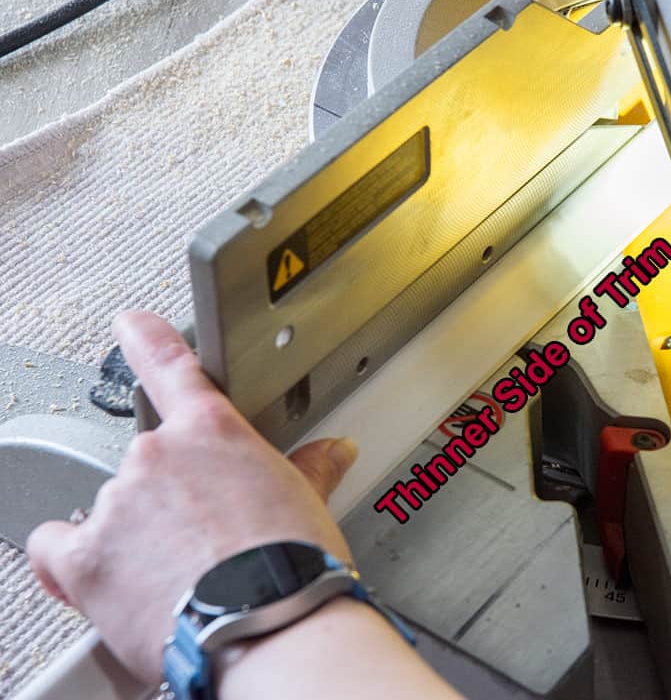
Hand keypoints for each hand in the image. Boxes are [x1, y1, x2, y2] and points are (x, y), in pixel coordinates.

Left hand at [25, 311, 359, 683]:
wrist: (267, 622)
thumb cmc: (292, 566)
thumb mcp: (310, 503)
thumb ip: (313, 469)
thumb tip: (335, 451)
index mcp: (212, 433)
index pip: (172, 367)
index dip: (147, 338)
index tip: (130, 324)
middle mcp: (156, 456)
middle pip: (147, 464)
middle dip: (168, 498)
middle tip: (202, 538)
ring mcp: (117, 504)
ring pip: (110, 510)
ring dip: (135, 536)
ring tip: (179, 577)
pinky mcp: (87, 557)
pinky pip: (58, 549)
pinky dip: (76, 564)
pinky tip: (112, 583)